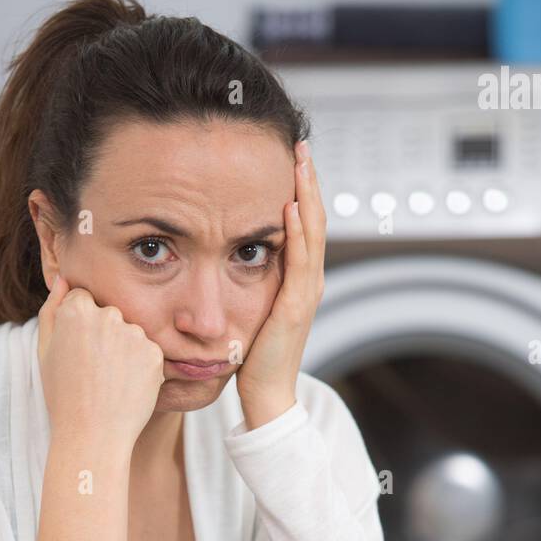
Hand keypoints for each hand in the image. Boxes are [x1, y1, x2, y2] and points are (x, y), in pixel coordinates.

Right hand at [37, 274, 164, 454]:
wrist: (93, 436)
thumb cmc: (64, 396)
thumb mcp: (45, 350)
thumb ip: (53, 308)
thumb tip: (65, 278)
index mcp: (77, 310)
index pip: (85, 298)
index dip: (81, 325)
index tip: (79, 350)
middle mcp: (108, 315)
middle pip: (110, 312)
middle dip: (105, 335)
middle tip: (94, 370)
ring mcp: (135, 334)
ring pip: (131, 332)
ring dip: (125, 350)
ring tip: (110, 381)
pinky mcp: (155, 354)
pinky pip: (148, 352)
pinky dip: (141, 367)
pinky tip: (126, 387)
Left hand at [235, 139, 326, 428]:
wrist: (267, 396)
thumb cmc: (252, 359)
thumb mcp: (250, 311)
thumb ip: (247, 284)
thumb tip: (227, 258)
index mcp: (297, 280)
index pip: (303, 225)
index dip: (300, 190)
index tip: (291, 159)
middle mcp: (308, 281)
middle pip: (313, 219)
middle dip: (307, 180)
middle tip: (299, 144)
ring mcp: (305, 292)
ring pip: (312, 232)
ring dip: (306, 194)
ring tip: (300, 162)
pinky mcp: (295, 305)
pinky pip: (299, 260)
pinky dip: (298, 231)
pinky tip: (291, 205)